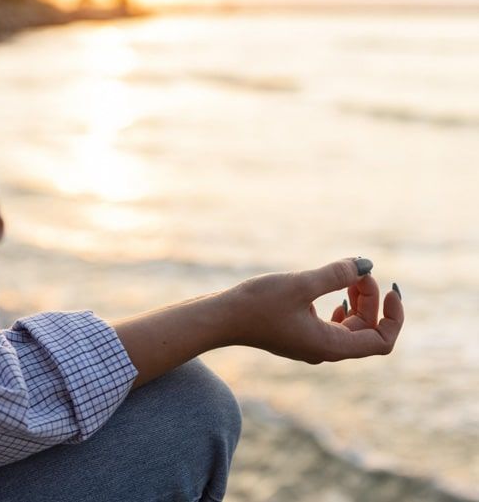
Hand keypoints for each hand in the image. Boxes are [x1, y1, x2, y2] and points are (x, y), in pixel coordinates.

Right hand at [226, 258, 403, 363]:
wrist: (220, 318)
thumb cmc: (257, 304)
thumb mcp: (300, 284)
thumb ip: (335, 274)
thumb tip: (365, 264)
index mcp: (330, 346)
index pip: (382, 341)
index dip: (394, 316)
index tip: (391, 288)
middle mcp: (324, 350)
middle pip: (367, 329)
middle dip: (371, 298)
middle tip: (358, 269)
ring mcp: (311, 345)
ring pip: (350, 326)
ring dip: (357, 300)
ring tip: (346, 275)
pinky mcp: (299, 335)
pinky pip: (332, 325)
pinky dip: (340, 306)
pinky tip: (330, 290)